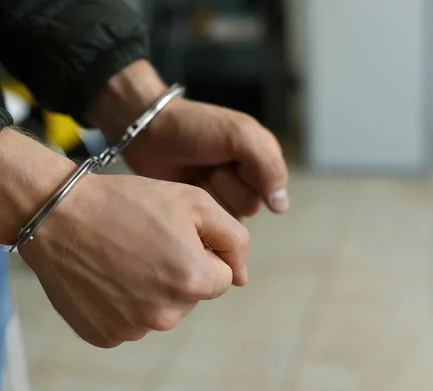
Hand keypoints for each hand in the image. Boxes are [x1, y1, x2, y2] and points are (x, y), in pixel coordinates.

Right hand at [21, 174, 248, 347]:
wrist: (59, 214)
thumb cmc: (126, 202)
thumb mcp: (193, 201)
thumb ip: (233, 237)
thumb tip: (242, 277)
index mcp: (193, 280)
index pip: (221, 277)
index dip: (202, 251)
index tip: (174, 235)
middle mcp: (166, 314)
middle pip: (192, 296)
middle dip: (179, 271)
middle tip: (146, 242)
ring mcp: (133, 328)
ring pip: (162, 309)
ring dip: (152, 287)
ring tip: (123, 256)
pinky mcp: (105, 335)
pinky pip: (131, 320)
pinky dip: (124, 302)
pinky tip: (107, 275)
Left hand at [87, 61, 289, 219]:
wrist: (151, 131)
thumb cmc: (195, 127)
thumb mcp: (239, 134)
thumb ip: (268, 165)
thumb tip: (281, 206)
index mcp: (261, 157)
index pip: (271, 187)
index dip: (248, 176)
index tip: (231, 157)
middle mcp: (247, 178)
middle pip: (250, 205)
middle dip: (227, 185)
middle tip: (210, 166)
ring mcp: (224, 194)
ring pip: (231, 216)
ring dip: (212, 195)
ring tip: (197, 174)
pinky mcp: (203, 206)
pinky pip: (212, 222)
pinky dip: (200, 206)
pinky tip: (189, 187)